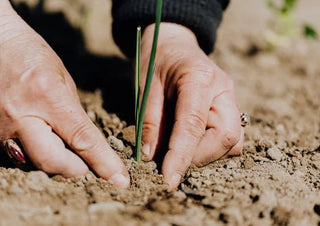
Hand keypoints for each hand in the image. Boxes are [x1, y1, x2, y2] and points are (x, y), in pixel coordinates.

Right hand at [0, 0, 128, 187]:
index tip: (119, 180)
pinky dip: (32, 153)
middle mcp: (19, 116)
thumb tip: (84, 144)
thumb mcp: (62, 77)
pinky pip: (14, 156)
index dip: (103, 163)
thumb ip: (73, 114)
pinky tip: (36, 137)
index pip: (81, 140)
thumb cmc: (28, 52)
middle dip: (76, 170)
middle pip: (53, 163)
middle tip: (86, 165)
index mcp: (47, 96)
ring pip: (33, 164)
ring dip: (53, 162)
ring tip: (61, 147)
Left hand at [140, 23, 243, 187]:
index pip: (194, 125)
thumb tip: (152, 156)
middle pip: (226, 137)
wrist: (173, 43)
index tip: (168, 179)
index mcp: (199, 78)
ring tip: (178, 150)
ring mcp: (230, 98)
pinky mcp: (230, 108)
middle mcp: (223, 89)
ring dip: (206, 154)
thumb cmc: (156, 60)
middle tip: (171, 161)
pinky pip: (230, 137)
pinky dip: (211, 148)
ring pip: (232, 141)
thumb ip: (150, 120)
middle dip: (198, 157)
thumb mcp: (145, 86)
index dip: (181, 155)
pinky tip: (190, 142)